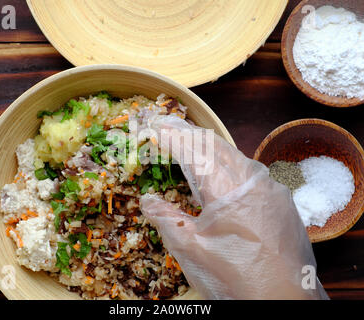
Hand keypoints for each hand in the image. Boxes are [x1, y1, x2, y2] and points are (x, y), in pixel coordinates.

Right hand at [140, 115, 327, 299]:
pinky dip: (230, 162)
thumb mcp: (191, 250)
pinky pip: (251, 171)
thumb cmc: (236, 277)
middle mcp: (251, 179)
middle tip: (169, 125)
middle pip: (215, 144)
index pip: (193, 151)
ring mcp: (271, 187)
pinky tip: (224, 169)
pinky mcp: (281, 199)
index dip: (172, 137)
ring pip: (235, 154)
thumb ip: (166, 219)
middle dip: (189, 133)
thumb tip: (147, 200)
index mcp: (225, 188)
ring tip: (191, 141)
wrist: (286, 301)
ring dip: (210, 145)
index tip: (156, 127)